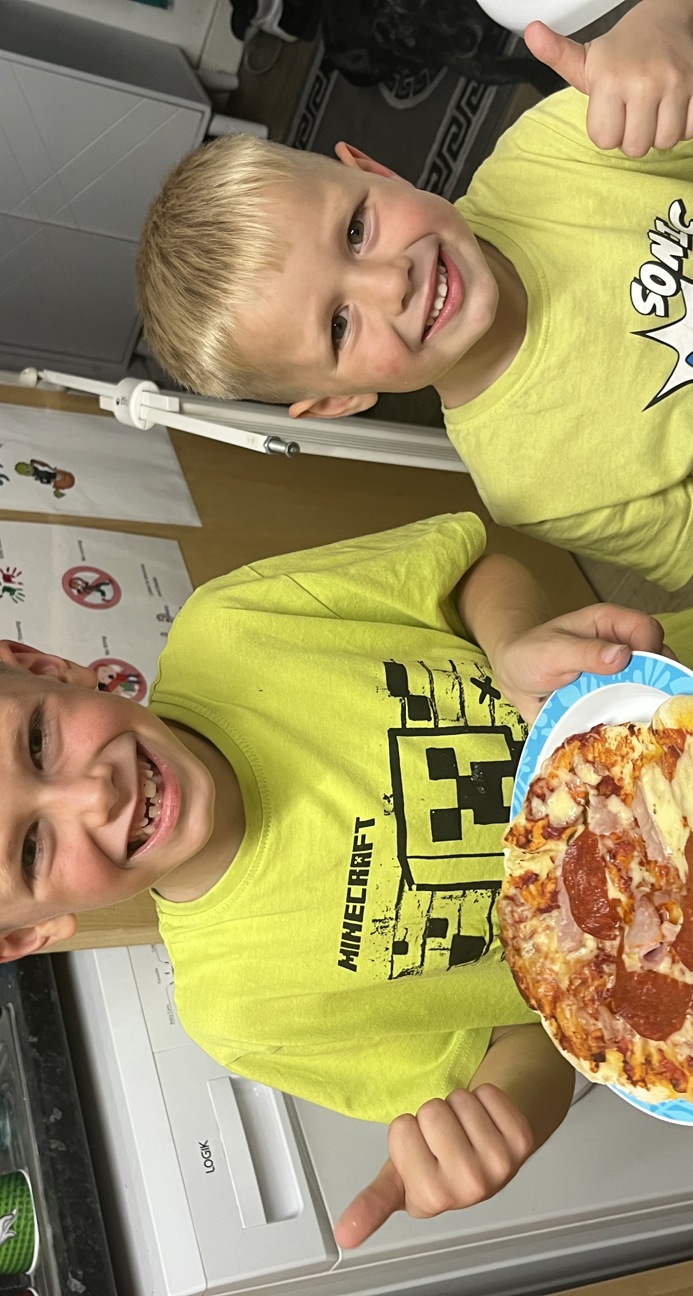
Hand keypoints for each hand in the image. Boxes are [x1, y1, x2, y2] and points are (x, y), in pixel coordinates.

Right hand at [333, 1085, 532, 1248]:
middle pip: (432, 1111)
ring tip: (464, 1127)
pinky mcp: (521, 1140)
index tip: (419, 1151)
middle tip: (444, 1136)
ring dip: (459, 1104)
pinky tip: (486, 1119)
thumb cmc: (442, 1161)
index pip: (401, 1129)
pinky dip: (485, 1096)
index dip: (407, 1131)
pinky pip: (488, 1093)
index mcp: (431, 1198)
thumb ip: (372, 1204)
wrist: (488, 1147)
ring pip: (460, 1099)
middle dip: (432, 1115)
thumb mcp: (402, 1179)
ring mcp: (499, 1165)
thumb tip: (344, 1233)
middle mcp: (468, 1188)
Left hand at [491, 604, 667, 721]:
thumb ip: (584, 652)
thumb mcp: (551, 651)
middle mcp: (621, 648)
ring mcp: (620, 676)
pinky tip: (621, 732)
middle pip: (659, 660)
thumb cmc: (529, 653)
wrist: (513, 676)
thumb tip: (622, 656)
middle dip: (656, 682)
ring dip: (644, 705)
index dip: (649, 650)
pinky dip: (630, 720)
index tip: (639, 673)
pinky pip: (631, 709)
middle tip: (642, 704)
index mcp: (610, 625)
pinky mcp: (614, 698)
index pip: (647, 630)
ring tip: (632, 720)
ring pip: (649, 688)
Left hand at [524, 0, 692, 154]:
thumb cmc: (622, 50)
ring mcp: (675, 84)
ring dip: (659, 132)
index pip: (605, 141)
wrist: (664, 19)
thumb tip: (531, 33)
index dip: (608, 132)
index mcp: (610, 79)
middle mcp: (643, 82)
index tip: (611, 112)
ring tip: (653, 109)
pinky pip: (690, 130)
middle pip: (636, 147)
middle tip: (634, 112)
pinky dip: (683, 124)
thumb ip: (556, 54)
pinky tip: (672, 106)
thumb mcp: (585, 58)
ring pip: (665, 142)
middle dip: (633, 136)